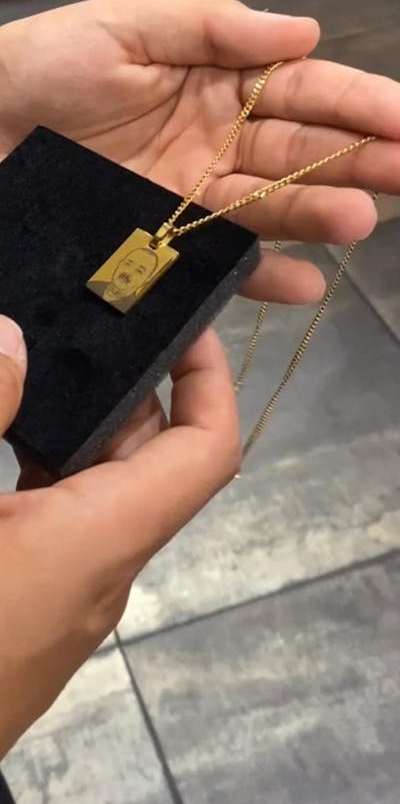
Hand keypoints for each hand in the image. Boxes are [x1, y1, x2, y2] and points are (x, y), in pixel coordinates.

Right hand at [0, 315, 238, 755]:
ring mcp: (68, 594)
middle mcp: (102, 569)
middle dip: (129, 381)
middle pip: (151, 459)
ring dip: (82, 423)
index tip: (183, 323)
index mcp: (95, 540)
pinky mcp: (35, 606)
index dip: (211, 378)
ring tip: (38, 362)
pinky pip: (65, 519)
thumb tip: (12, 338)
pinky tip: (8, 435)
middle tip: (83, 318)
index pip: (206, 450)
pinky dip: (51, 466)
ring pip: (103, 489)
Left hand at [1, 0, 398, 304]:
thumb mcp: (127, 29)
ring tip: (359, 222)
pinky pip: (222, 259)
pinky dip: (262, 274)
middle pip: (299, 152)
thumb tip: (305, 33)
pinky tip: (307, 285)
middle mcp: (219, 141)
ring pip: (269, 205)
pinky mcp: (167, 241)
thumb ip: (213, 32)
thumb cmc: (46, 67)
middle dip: (356, 160)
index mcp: (217, 80)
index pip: (301, 92)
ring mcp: (195, 197)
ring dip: (316, 214)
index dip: (356, 103)